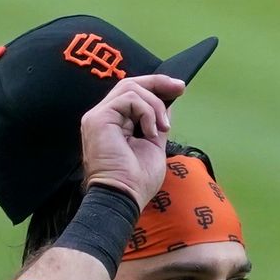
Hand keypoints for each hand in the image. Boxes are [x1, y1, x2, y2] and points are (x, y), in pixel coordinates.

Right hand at [79, 73, 184, 209]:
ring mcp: (98, 116)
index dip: (156, 86)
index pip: (133, 93)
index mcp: (114, 122)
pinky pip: (128, 99)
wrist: (124, 197)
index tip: (179, 88)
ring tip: (162, 128)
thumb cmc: (137, 180)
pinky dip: (146, 112)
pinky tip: (151, 132)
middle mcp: (104, 116)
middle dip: (159, 83)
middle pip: (130, 84)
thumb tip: (168, 106)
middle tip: (180, 88)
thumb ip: (157, 124)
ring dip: (155, 106)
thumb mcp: (154, 145)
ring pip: (131, 88)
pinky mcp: (98, 118)